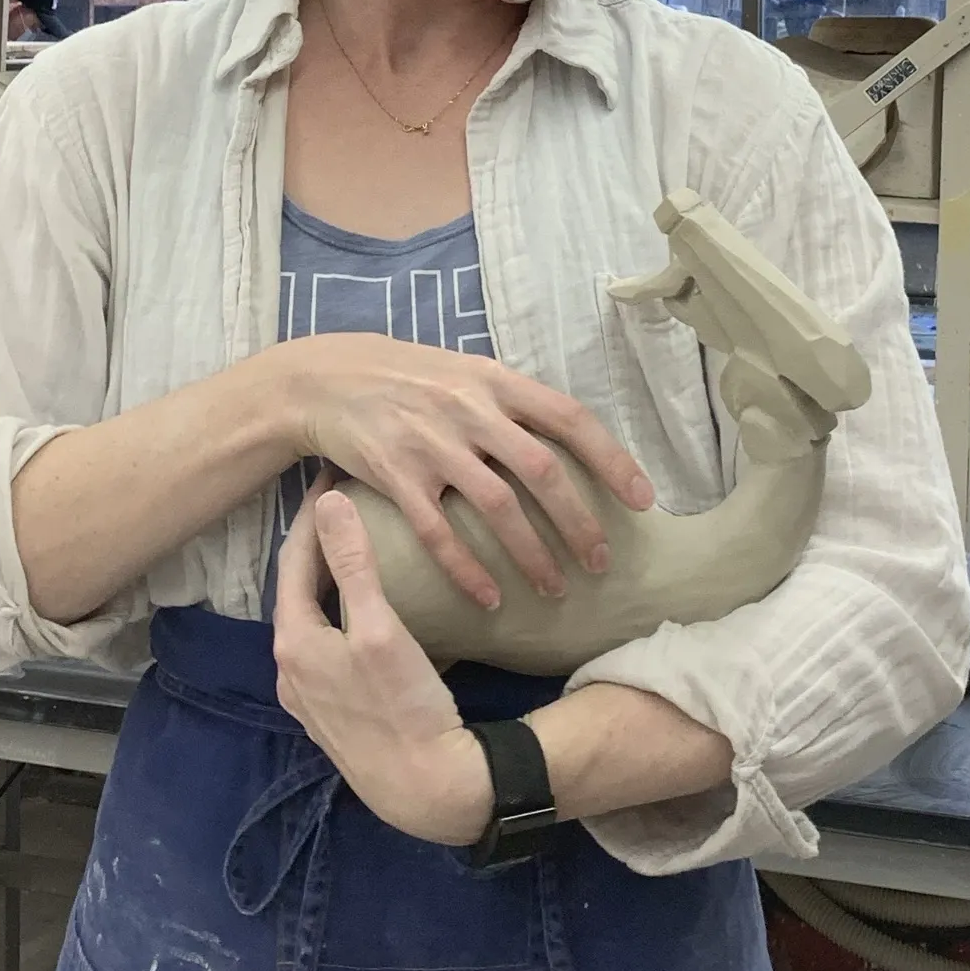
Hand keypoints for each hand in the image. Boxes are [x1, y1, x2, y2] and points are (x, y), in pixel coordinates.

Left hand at [273, 488, 497, 844]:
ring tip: (356, 550)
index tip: (330, 475)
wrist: (428, 792)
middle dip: (318, 547)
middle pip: (299, 592)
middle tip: (345, 504)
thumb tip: (330, 499)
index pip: (293, 560)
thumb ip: (353, 566)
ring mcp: (311, 699)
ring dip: (328, 584)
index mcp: (292, 644)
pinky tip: (365, 614)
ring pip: (313, 622)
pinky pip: (328, 651)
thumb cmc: (403, 709)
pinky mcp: (335, 718)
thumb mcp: (380, 630)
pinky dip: (339, 618)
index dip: (312, 515)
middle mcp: (290, 672)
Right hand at [278, 332, 652, 610]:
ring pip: (497, 506)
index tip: (643, 499)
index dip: (611, 459)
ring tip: (555, 590)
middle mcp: (469, 409)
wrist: (327, 378)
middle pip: (541, 471)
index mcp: (495, 380)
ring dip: (532, 553)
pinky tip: (490, 597)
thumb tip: (570, 441)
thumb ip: (512, 404)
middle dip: (578, 522)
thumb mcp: (465, 373)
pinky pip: (438, 532)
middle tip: (602, 563)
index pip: (569, 418)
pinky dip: (467, 568)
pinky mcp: (395, 474)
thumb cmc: (408, 378)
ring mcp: (431, 443)